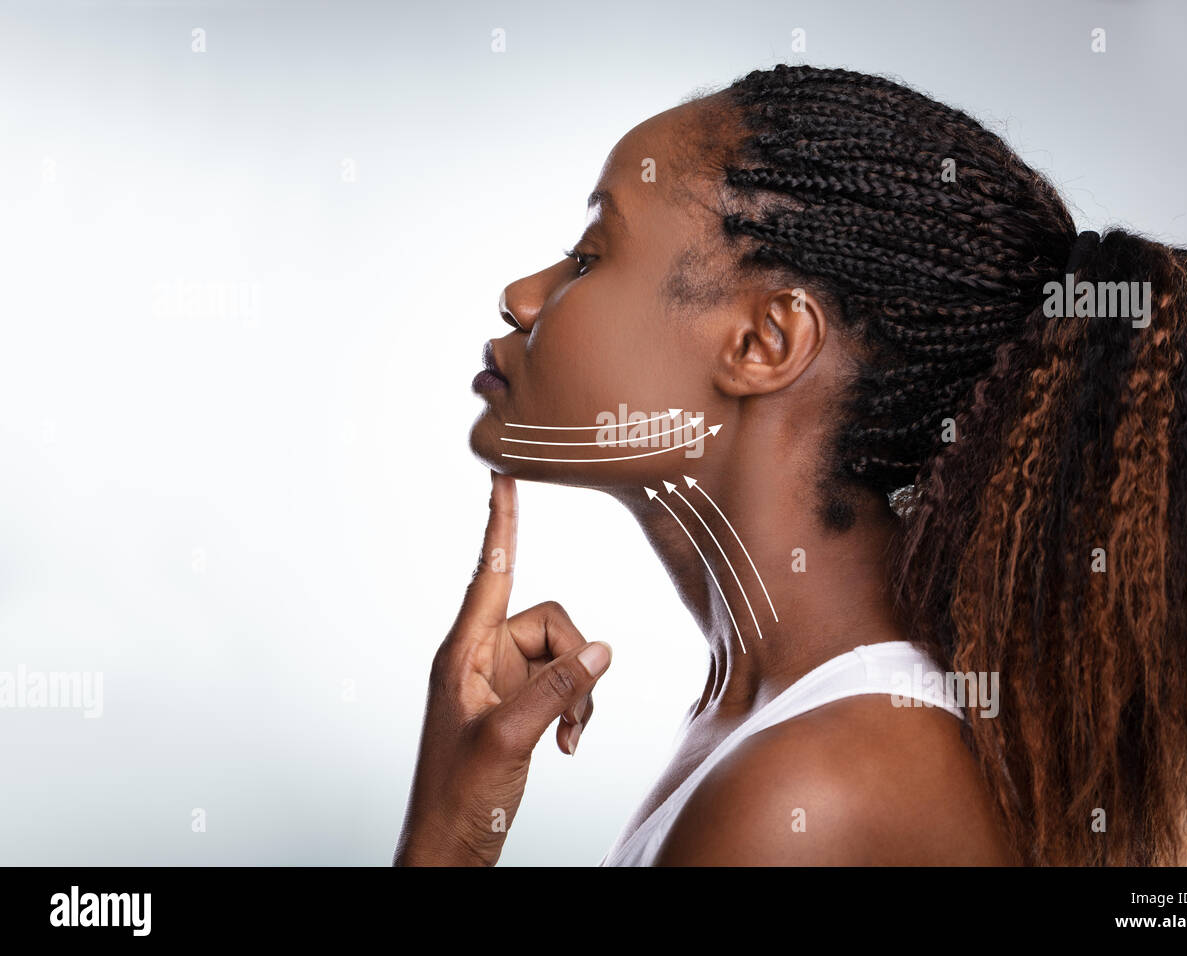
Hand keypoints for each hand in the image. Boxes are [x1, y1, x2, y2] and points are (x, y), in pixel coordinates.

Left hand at [393, 470, 611, 865]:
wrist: (450, 847)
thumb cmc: (458, 797)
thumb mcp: (510, 738)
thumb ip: (558, 688)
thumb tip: (601, 648)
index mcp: (461, 654)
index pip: (489, 575)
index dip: (500, 524)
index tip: (501, 476)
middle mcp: (479, 659)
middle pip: (547, 621)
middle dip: (572, 660)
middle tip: (572, 714)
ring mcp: (498, 683)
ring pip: (561, 654)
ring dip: (577, 692)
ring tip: (567, 735)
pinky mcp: (515, 705)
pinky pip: (561, 683)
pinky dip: (574, 709)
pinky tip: (567, 744)